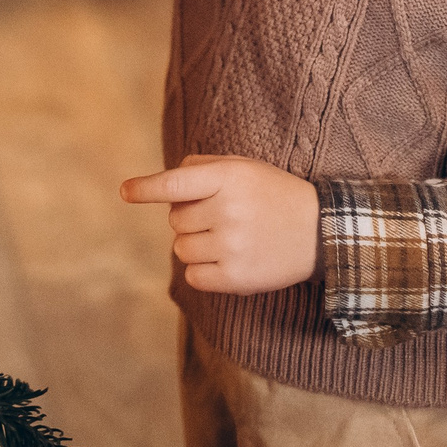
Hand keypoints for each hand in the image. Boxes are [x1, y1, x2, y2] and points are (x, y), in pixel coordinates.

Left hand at [120, 155, 320, 295]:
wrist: (320, 232)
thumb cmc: (274, 194)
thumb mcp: (245, 168)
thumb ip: (203, 168)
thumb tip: (163, 185)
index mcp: (229, 178)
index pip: (175, 182)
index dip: (146, 188)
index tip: (126, 192)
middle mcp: (228, 210)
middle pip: (174, 219)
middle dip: (190, 217)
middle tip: (222, 216)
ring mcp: (231, 246)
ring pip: (180, 248)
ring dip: (195, 244)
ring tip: (228, 238)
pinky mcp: (235, 278)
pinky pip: (192, 276)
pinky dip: (202, 270)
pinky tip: (227, 260)